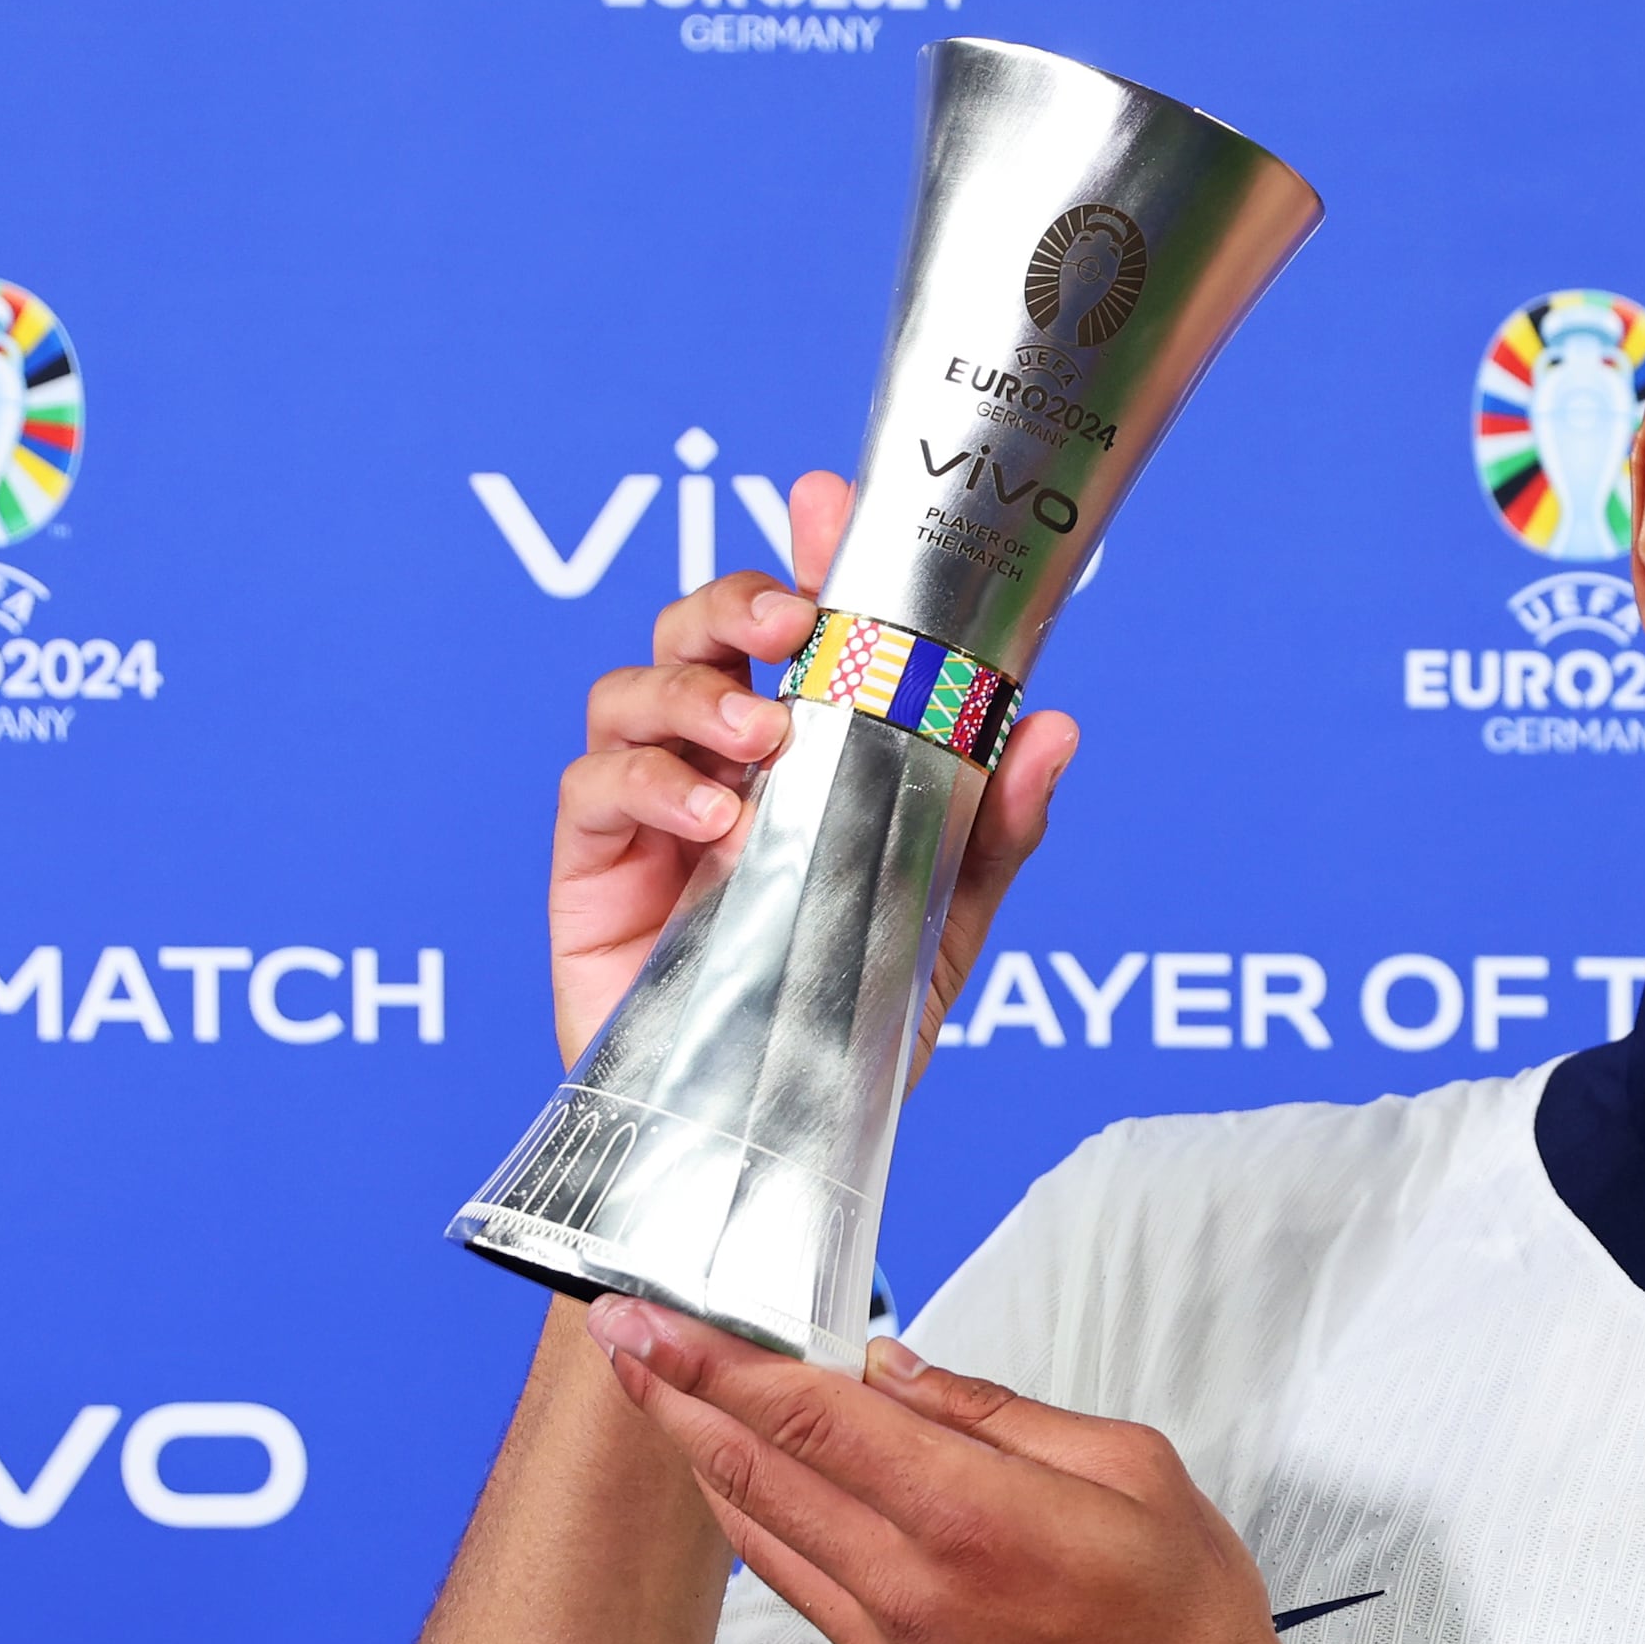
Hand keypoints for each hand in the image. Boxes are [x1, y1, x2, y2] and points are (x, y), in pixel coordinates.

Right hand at [546, 466, 1082, 1068]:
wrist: (776, 1141)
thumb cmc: (846, 1022)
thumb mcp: (943, 923)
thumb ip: (991, 828)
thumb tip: (1051, 728)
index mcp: (804, 755)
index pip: (799, 632)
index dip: (808, 558)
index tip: (826, 502)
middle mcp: (721, 766)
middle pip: (698, 631)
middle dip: (736, 599)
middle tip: (794, 621)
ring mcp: (651, 812)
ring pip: (632, 687)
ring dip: (694, 690)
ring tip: (762, 737)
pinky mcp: (593, 869)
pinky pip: (594, 785)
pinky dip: (651, 782)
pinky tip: (715, 820)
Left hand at [582, 1298, 1327, 1643]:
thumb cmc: (1186, 1624)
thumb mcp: (1133, 1472)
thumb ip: (1002, 1416)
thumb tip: (900, 1373)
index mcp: (975, 1519)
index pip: (812, 1417)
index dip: (718, 1361)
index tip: (652, 1317)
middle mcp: (912, 1591)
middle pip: (757, 1475)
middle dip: (675, 1398)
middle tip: (620, 1338)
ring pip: (763, 1542)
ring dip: (703, 1463)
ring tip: (664, 1400)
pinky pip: (806, 1595)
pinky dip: (764, 1530)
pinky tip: (753, 1491)